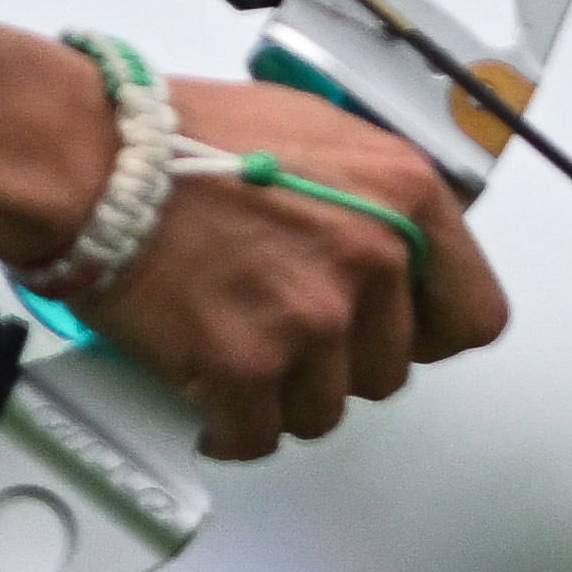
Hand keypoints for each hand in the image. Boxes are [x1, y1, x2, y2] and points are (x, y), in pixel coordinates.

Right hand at [23, 61, 504, 455]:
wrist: (98, 161)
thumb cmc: (191, 136)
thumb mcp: (322, 135)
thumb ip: (378, 199)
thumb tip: (400, 254)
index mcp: (408, 197)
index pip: (473, 315)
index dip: (428, 331)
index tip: (394, 331)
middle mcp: (374, 261)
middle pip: (389, 369)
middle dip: (339, 360)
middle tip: (284, 327)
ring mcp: (313, 320)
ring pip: (325, 409)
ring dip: (284, 394)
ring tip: (239, 349)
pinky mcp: (247, 368)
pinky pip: (258, 436)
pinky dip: (231, 426)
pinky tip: (206, 392)